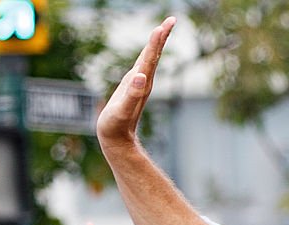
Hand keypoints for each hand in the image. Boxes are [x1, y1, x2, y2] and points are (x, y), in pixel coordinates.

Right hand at [96, 17, 175, 152]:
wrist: (117, 141)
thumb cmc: (116, 127)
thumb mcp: (122, 111)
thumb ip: (132, 94)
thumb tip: (141, 76)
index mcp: (142, 84)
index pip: (150, 58)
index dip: (156, 41)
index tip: (163, 25)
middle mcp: (143, 82)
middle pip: (154, 55)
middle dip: (162, 37)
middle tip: (171, 19)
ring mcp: (139, 84)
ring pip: (150, 59)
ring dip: (157, 43)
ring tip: (162, 28)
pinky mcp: (133, 87)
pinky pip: (142, 66)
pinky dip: (147, 54)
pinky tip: (147, 51)